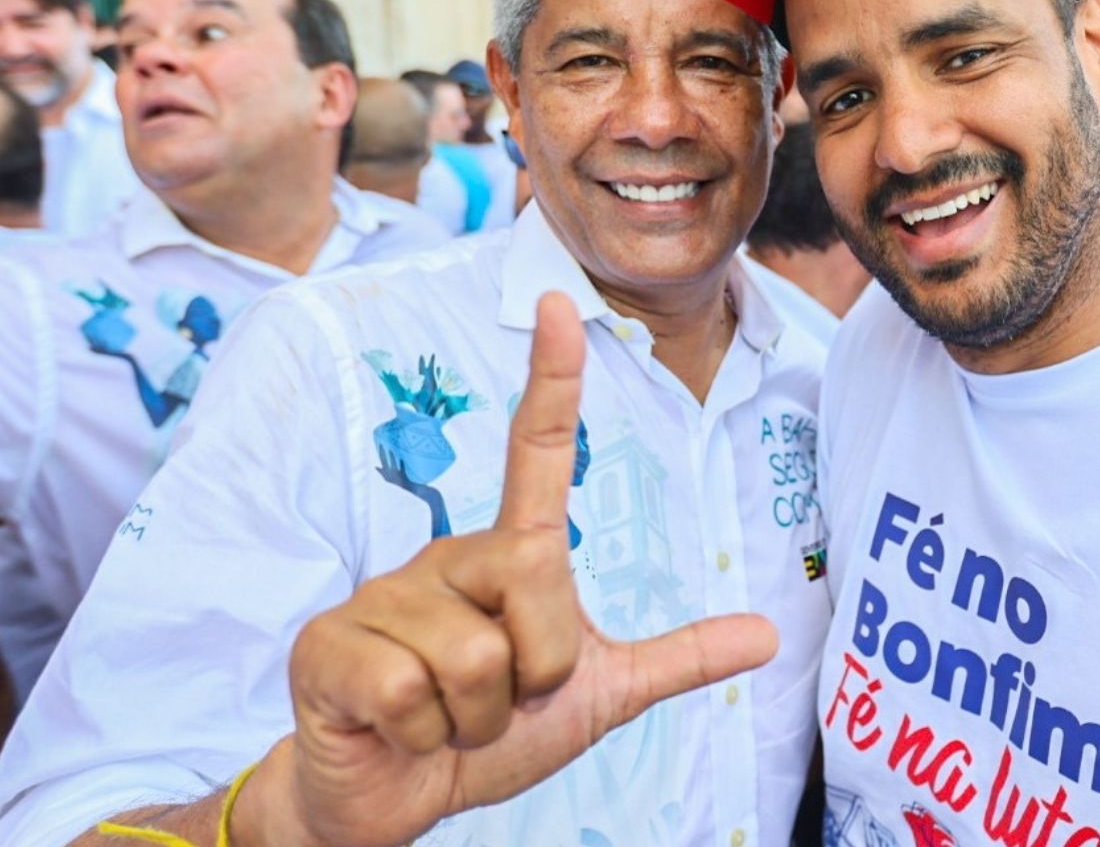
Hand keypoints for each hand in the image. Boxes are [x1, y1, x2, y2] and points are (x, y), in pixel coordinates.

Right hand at [251, 293, 778, 846]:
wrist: (394, 803)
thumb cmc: (486, 736)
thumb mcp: (598, 698)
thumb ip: (677, 661)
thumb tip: (769, 635)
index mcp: (507, 556)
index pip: (533, 453)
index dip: (551, 379)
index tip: (561, 302)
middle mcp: (445, 558)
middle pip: (538, 582)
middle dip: (541, 670)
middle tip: (504, 702)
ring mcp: (382, 597)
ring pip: (478, 657)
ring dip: (478, 718)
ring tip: (446, 720)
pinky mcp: (330, 646)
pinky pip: (411, 693)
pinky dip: (423, 735)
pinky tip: (398, 731)